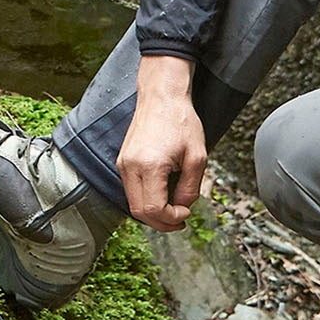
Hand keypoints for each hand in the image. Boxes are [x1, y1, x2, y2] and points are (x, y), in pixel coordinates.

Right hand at [117, 54, 209, 230]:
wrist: (162, 97)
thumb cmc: (180, 121)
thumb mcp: (197, 157)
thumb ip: (190, 187)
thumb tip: (182, 207)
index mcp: (149, 165)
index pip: (153, 209)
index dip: (171, 219)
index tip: (186, 213)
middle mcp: (130, 166)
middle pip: (139, 212)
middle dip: (161, 222)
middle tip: (180, 221)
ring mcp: (123, 164)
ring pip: (133, 203)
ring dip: (153, 213)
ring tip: (174, 210)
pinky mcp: (122, 162)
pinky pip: (132, 191)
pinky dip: (146, 200)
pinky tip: (163, 197)